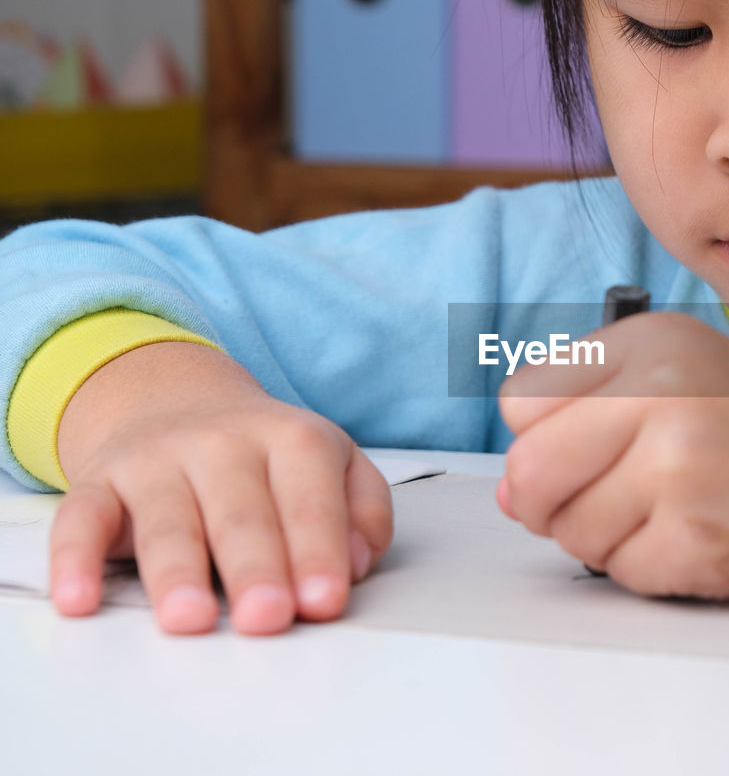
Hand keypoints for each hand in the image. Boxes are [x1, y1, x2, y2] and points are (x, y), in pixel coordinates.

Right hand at [49, 342, 392, 634]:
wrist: (178, 402)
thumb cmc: (268, 458)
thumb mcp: (336, 467)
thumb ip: (363, 512)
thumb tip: (358, 561)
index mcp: (292, 440)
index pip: (309, 498)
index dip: (317, 551)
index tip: (324, 601)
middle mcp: (223, 443)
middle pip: (241, 513)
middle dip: (255, 568)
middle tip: (267, 617)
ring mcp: (157, 460)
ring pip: (166, 520)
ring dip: (177, 572)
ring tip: (191, 618)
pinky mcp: (99, 483)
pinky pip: (81, 519)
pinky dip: (74, 560)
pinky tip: (80, 599)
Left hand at [497, 313, 728, 600]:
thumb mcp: (679, 368)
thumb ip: (583, 409)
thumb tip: (509, 491)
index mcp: (645, 345)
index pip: (520, 402)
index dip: (540, 438)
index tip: (576, 450)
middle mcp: (658, 397)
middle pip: (528, 475)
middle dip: (550, 502)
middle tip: (601, 500)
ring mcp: (679, 472)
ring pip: (571, 533)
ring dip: (606, 538)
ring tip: (668, 512)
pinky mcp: (700, 542)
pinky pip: (621, 573)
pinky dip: (649, 567)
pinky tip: (696, 535)